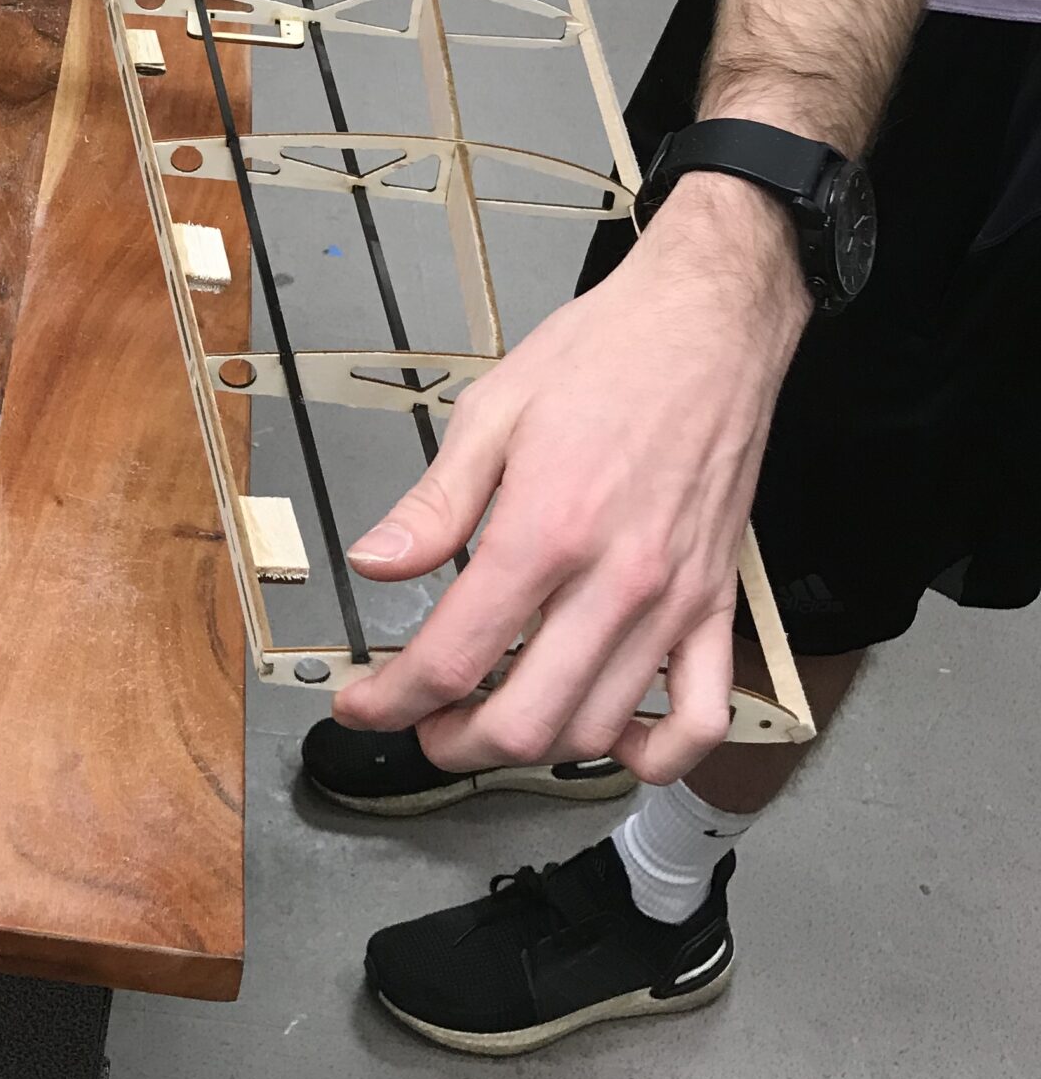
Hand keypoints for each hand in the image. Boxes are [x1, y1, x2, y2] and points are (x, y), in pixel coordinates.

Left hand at [331, 177, 811, 783]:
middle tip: (421, 721)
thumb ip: (434, 504)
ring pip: (599, 729)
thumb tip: (376, 563)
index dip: (393, 698)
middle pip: (524, 720)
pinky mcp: (717, 602)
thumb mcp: (493, 411)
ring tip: (492, 719)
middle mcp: (614, 579)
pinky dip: (657, 755)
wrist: (708, 323)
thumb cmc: (606, 354)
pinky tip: (612, 740)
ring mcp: (672, 600)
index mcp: (545, 529)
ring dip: (535, 748)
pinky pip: (701, 715)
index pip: (454, 655)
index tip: (362, 704)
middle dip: (453, 740)